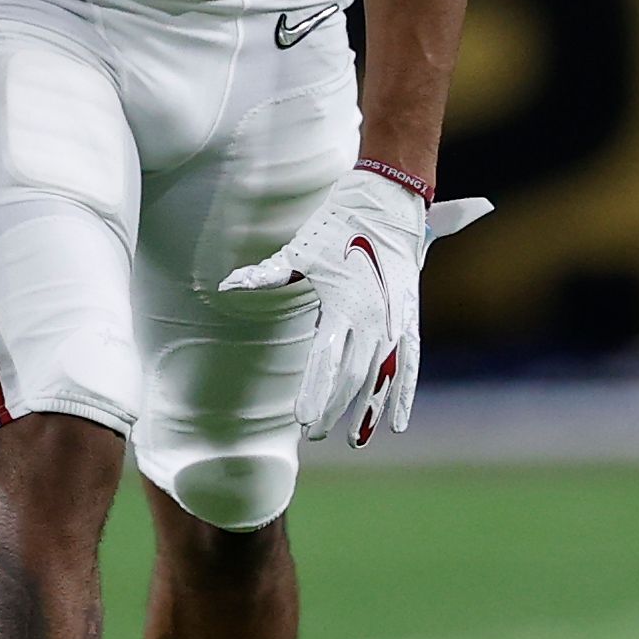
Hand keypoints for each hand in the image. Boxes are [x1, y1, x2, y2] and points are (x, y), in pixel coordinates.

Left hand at [221, 168, 491, 446]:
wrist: (389, 200)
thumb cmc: (337, 225)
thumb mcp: (300, 251)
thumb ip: (266, 275)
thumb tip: (228, 285)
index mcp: (344, 303)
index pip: (328, 360)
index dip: (316, 392)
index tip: (303, 420)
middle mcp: (374, 317)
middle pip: (354, 376)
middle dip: (334, 407)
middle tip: (315, 434)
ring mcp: (397, 320)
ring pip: (384, 376)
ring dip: (371, 410)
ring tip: (357, 439)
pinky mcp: (411, 318)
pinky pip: (411, 364)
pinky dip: (404, 394)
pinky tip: (398, 422)